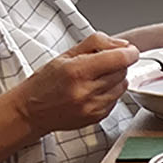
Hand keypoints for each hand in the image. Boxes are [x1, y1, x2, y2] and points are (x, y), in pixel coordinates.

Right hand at [16, 33, 138, 138]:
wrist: (31, 111)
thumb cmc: (45, 82)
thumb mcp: (66, 54)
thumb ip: (97, 43)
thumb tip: (123, 45)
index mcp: (77, 71)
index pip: (118, 59)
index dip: (130, 52)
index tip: (131, 50)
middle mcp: (86, 91)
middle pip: (122, 71)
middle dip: (118, 63)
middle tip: (103, 63)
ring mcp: (92, 107)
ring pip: (122, 86)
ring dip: (115, 79)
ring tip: (96, 78)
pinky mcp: (96, 118)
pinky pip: (115, 100)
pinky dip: (110, 93)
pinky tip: (93, 91)